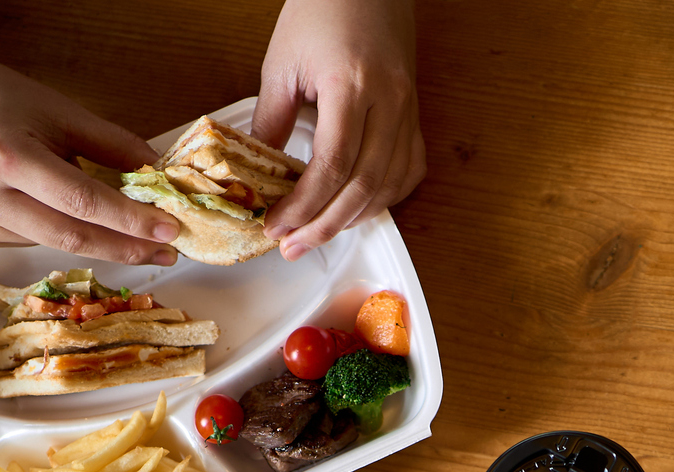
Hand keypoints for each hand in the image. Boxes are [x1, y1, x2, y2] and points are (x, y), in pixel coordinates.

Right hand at [0, 53, 179, 264]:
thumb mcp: (58, 110)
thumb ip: (111, 145)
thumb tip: (159, 176)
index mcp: (5, 157)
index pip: (82, 201)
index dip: (131, 220)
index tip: (171, 231)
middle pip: (71, 237)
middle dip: (126, 246)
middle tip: (167, 251)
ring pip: (56, 243)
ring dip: (97, 238)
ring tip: (122, 225)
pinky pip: (35, 242)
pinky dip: (61, 229)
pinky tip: (55, 207)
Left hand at [251, 0, 425, 260]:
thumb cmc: (323, 10)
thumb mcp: (282, 62)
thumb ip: (272, 119)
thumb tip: (259, 171)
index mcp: (352, 86)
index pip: (332, 165)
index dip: (304, 205)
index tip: (277, 226)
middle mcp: (388, 103)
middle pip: (363, 185)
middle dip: (325, 225)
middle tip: (293, 245)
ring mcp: (407, 110)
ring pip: (389, 185)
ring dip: (353, 218)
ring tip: (320, 233)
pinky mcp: (414, 114)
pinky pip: (409, 170)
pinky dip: (385, 197)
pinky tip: (360, 207)